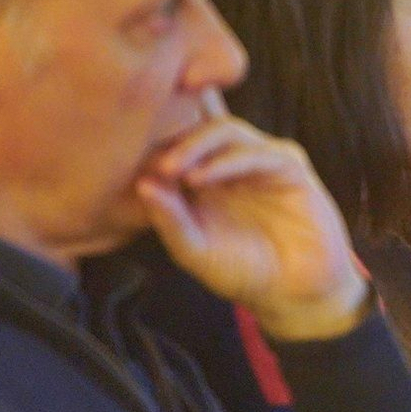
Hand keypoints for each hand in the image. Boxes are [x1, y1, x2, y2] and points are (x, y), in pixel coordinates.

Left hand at [137, 91, 368, 342]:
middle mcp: (230, 160)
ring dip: (194, 145)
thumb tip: (142, 184)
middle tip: (144, 152)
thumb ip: (169, 220)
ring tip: (170, 169)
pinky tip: (200, 178)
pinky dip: (226, 161)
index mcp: (203, 173)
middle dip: (171, 126)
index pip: (178, 134)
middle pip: (200, 119)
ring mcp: (261, 159)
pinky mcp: (289, 165)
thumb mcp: (194, 251)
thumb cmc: (242, 272)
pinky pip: (257, 152)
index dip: (153, 129)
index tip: (116, 143)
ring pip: (226, 129)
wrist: (294, 292)